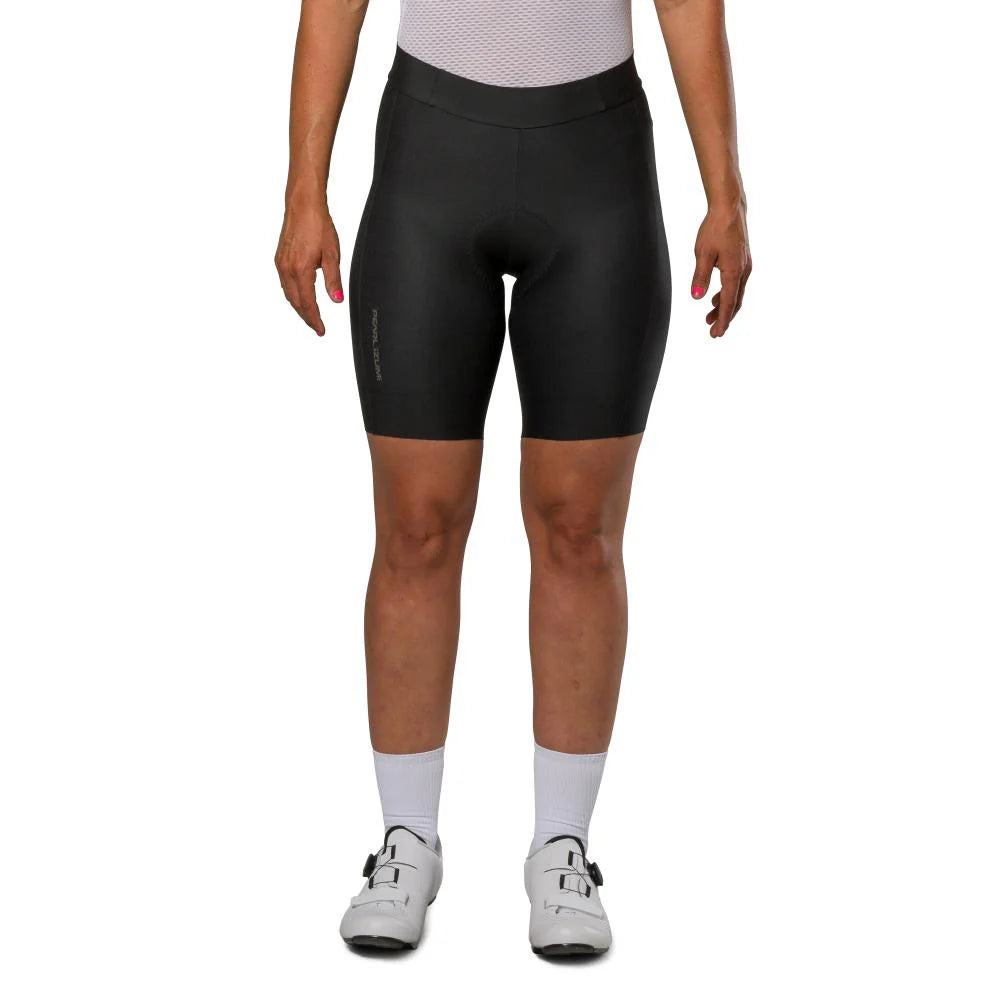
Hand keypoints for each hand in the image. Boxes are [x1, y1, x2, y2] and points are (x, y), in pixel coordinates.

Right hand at [274, 200, 343, 336]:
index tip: (321, 330)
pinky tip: (299, 296)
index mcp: (301, 270)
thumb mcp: (332, 254)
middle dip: (306, 316)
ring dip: (298, 307)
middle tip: (317, 327)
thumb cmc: (318, 225)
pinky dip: (292, 294)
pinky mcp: (279, 258)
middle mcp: (287, 269)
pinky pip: (284, 283)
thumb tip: (336, 299)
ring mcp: (280, 263)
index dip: (314, 319)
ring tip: (310, 316)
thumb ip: (333, 280)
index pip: (308, 303)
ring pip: (288, 294)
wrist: (303, 205)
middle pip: (295, 302)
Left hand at [690, 200, 750, 337]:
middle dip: (724, 318)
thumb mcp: (702, 254)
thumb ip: (700, 276)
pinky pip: (737, 283)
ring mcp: (745, 265)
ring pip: (736, 293)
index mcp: (734, 272)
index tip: (716, 333)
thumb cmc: (715, 228)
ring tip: (710, 317)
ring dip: (724, 306)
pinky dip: (727, 294)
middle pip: (735, 301)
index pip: (728, 303)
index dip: (722, 320)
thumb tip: (697, 297)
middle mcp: (743, 271)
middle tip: (713, 331)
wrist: (729, 208)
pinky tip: (716, 297)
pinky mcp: (742, 260)